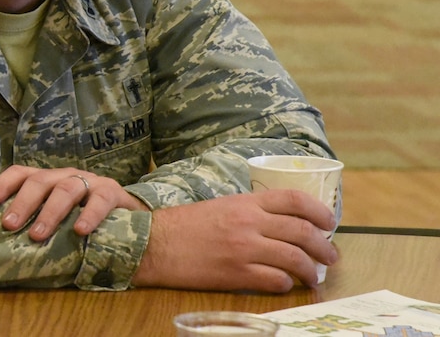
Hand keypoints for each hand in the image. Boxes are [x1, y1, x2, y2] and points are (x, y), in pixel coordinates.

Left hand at [0, 165, 147, 241]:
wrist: (133, 222)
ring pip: (66, 189)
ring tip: (38, 235)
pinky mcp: (113, 191)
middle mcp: (66, 176)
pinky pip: (100, 200)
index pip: (22, 173)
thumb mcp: (59, 220)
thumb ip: (38, 224)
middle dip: (22, 203)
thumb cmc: (85, 223)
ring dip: (49, 212)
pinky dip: (89, 215)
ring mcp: (90, 181)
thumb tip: (4, 245)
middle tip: (9, 225)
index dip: (4, 183)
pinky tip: (80, 231)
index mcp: (49, 181)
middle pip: (40, 181)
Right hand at [131, 190, 338, 292]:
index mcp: (244, 202)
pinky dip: (286, 284)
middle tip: (330, 257)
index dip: (319, 211)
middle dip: (325, 247)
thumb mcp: (220, 206)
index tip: (330, 223)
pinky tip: (284, 284)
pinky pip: (275, 280)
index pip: (294, 200)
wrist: (154, 243)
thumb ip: (250, 211)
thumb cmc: (183, 225)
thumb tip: (281, 223)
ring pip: (295, 259)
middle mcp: (249, 222)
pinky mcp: (236, 273)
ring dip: (311, 271)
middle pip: (302, 232)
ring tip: (312, 277)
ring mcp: (244, 248)